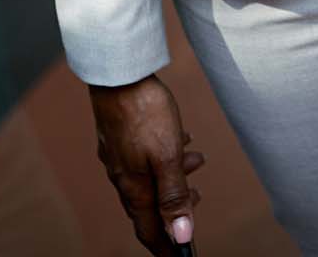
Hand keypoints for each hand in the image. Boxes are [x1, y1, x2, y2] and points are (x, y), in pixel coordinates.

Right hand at [88, 74, 203, 253]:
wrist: (119, 77)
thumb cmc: (145, 114)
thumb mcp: (167, 156)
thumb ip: (174, 195)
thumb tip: (182, 234)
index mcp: (134, 189)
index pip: (149, 230)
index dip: (165, 246)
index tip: (181, 255)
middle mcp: (124, 178)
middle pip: (150, 205)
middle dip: (175, 207)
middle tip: (198, 197)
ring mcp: (120, 158)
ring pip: (151, 177)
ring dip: (175, 175)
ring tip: (197, 160)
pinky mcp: (122, 139)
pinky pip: (146, 157)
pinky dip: (166, 156)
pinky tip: (180, 139)